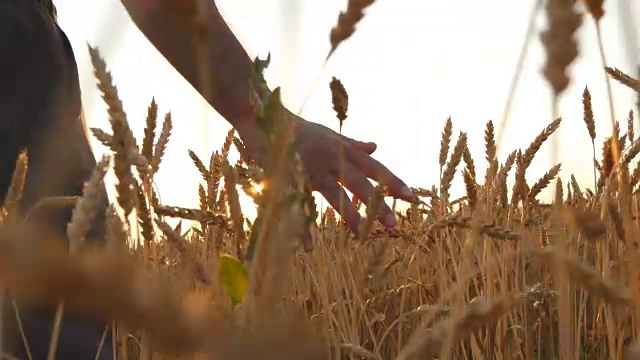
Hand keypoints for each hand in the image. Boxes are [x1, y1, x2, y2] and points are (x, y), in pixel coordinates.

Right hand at [235, 110, 414, 234]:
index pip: (374, 166)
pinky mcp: (289, 177)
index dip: (392, 181)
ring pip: (333, 194)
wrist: (264, 116)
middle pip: (359, 183)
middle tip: (393, 224)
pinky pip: (297, 205)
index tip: (411, 196)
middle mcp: (331, 158)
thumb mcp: (329, 133)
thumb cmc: (299, 128)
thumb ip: (352, 143)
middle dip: (376, 202)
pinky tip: (309, 247)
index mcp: (343, 148)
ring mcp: (310, 168)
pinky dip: (302, 227)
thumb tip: (375, 146)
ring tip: (362, 234)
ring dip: (348, 214)